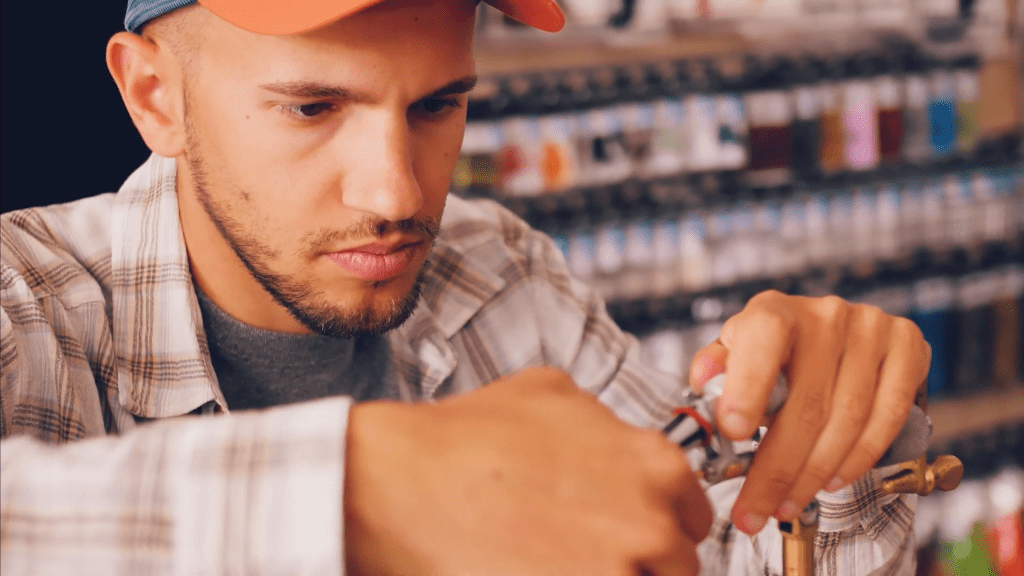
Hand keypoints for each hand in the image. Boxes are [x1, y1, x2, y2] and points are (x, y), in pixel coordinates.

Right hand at [344, 366, 711, 575]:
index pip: (693, 516)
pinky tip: (533, 568)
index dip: (656, 524)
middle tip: (585, 552)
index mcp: (655, 465)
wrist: (401, 481)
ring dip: (609, 574)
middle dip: (637, 562)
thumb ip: (606, 421)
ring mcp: (619, 570)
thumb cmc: (465, 439)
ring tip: (554, 560)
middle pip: (673, 566)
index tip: (627, 532)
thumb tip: (619, 440)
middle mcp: (649, 521)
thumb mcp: (551, 393)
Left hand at [688, 291, 929, 534]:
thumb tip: (705, 379)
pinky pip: (886, 418)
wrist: (831, 335)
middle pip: (805, 404)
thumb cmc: (773, 352)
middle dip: (776, 470)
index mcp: (775, 311)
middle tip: (753, 511)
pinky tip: (831, 481)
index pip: (762, 341)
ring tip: (786, 505)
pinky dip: (858, 459)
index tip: (734, 433)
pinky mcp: (907, 348)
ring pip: (846, 420)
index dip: (748, 387)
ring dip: (813, 475)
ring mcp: (871, 329)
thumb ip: (716, 368)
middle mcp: (825, 315)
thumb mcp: (735, 354)